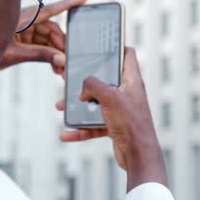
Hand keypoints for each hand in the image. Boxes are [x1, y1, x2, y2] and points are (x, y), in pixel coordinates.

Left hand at [0, 0, 87, 74]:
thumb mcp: (15, 54)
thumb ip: (40, 55)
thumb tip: (62, 60)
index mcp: (23, 17)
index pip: (50, 9)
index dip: (69, 4)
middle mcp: (26, 21)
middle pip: (53, 30)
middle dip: (63, 46)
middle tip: (70, 63)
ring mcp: (25, 31)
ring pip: (49, 40)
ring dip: (58, 55)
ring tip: (63, 71)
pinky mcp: (23, 41)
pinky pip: (42, 46)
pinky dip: (50, 57)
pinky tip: (56, 68)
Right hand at [55, 48, 166, 191]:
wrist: (138, 154)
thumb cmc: (131, 123)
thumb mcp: (109, 96)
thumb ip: (92, 85)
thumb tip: (83, 89)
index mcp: (131, 81)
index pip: (127, 55)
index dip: (116, 47)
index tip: (101, 45)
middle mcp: (127, 93)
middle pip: (105, 80)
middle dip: (85, 81)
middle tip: (71, 78)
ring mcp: (121, 110)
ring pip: (96, 103)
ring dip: (78, 106)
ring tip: (61, 107)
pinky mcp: (115, 126)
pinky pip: (94, 125)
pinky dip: (80, 129)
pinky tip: (67, 133)